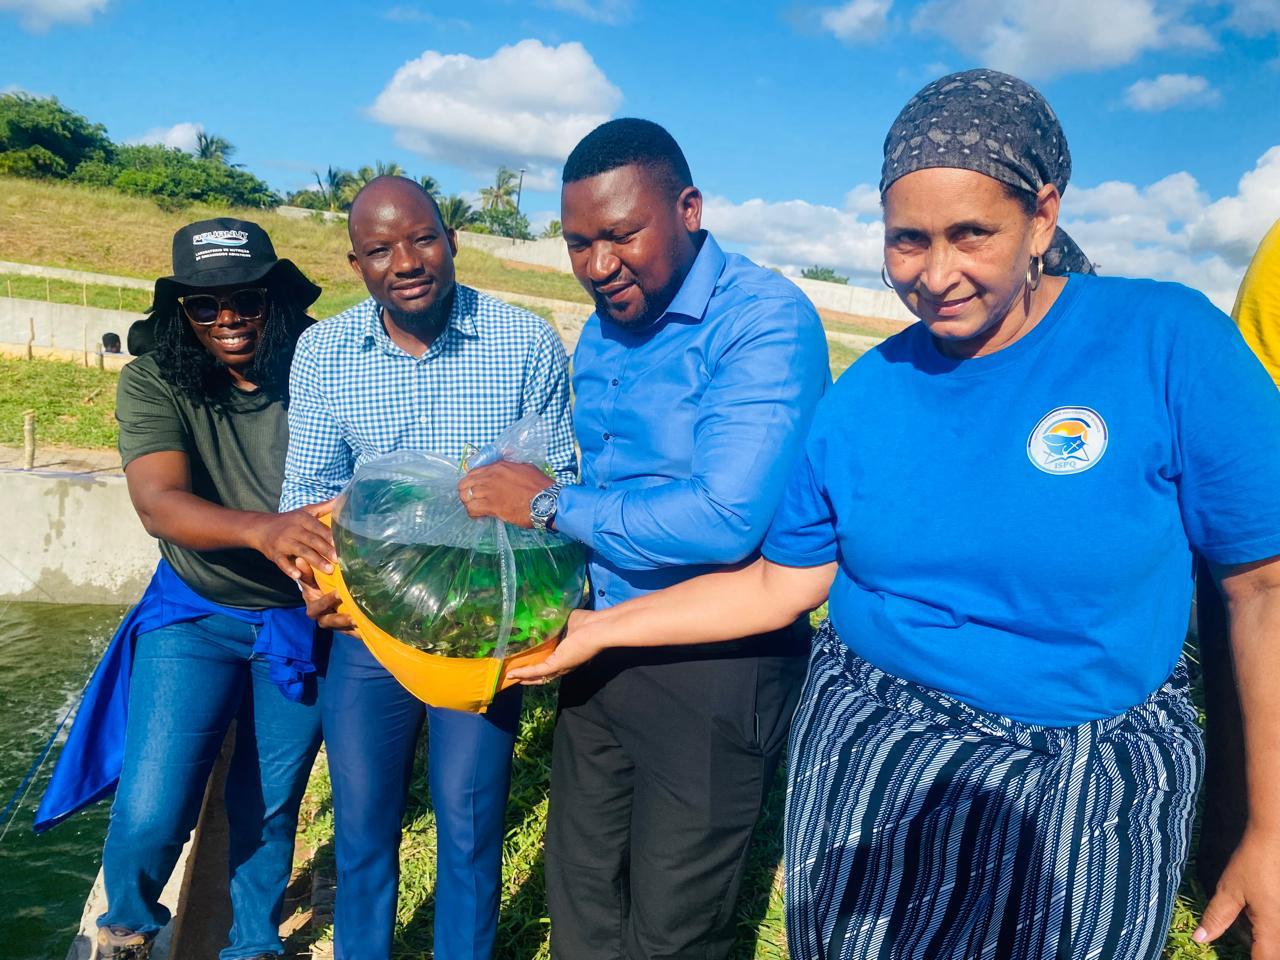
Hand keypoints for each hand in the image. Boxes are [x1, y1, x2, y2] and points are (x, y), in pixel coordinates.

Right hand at [246, 499, 336, 580]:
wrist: (261, 528)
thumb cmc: (289, 520)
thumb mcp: (305, 511)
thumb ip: (324, 507)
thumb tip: (342, 498)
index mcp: (302, 519)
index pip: (318, 528)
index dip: (329, 536)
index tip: (341, 544)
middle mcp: (293, 530)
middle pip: (312, 540)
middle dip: (325, 550)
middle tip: (338, 560)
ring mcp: (283, 542)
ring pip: (301, 551)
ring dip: (315, 561)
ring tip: (329, 570)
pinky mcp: (275, 554)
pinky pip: (282, 562)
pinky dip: (289, 569)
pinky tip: (298, 576)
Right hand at [294, 557, 356, 633]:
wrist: (322, 596)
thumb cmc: (317, 584)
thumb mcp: (311, 578)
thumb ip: (307, 572)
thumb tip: (300, 560)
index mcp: (313, 605)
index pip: (319, 605)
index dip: (327, 601)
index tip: (339, 593)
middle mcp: (321, 617)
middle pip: (329, 621)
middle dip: (340, 618)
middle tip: (353, 616)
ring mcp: (332, 625)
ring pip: (340, 629)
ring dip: (350, 627)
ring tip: (361, 622)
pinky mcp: (343, 628)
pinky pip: (351, 632)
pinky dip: (359, 632)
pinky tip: (368, 629)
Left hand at [458, 461, 552, 527]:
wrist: (547, 501)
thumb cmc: (541, 486)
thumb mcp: (526, 468)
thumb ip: (513, 466)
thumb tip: (509, 467)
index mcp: (498, 466)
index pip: (473, 472)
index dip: (472, 482)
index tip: (476, 489)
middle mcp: (490, 476)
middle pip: (465, 483)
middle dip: (466, 492)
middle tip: (473, 500)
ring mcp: (489, 491)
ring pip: (465, 496)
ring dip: (469, 503)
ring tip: (475, 509)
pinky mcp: (492, 506)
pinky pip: (472, 509)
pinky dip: (473, 513)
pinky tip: (479, 516)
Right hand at [507, 609, 602, 683]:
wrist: (597, 628)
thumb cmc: (587, 622)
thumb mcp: (567, 621)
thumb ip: (556, 621)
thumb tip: (544, 614)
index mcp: (566, 654)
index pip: (549, 662)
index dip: (537, 663)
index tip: (523, 660)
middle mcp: (563, 664)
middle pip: (542, 674)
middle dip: (527, 675)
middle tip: (512, 673)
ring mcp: (560, 666)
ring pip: (538, 676)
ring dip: (523, 677)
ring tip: (509, 677)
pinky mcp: (557, 665)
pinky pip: (536, 671)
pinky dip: (523, 673)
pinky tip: (511, 674)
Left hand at [1196, 826, 1279, 955]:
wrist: (1275, 839)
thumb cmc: (1253, 864)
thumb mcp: (1229, 890)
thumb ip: (1216, 917)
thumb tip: (1199, 939)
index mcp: (1273, 929)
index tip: (1229, 959)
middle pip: (1272, 955)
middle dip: (1258, 955)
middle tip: (1243, 943)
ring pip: (1276, 945)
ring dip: (1264, 946)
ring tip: (1248, 935)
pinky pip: (1278, 932)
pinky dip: (1268, 936)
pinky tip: (1256, 926)